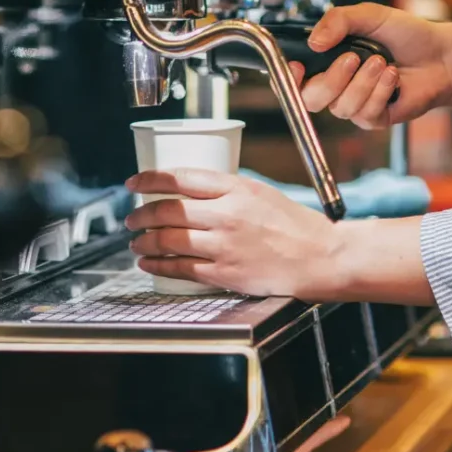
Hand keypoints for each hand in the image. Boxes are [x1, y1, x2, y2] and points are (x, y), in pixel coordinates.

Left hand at [125, 168, 341, 299]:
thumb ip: (228, 192)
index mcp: (237, 189)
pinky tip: (150, 263)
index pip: (181, 178)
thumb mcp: (261, 193)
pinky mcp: (225, 272)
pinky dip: (158, 265)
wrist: (318, 257)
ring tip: (137, 243)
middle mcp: (227, 215)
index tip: (134, 182)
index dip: (150, 179)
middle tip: (132, 218)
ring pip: (169, 240)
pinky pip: (180, 268)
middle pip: (168, 211)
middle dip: (141, 214)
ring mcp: (224, 245)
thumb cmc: (294, 225)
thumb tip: (190, 193)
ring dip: (144, 242)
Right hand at [290, 4, 451, 129]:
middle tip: (353, 57)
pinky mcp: (375, 118)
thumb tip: (314, 41)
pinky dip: (380, 92)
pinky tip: (393, 76)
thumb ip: (338, 21)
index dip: (290, 77)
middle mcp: (337, 84)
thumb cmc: (406, 34)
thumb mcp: (370, 16)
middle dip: (332, 78)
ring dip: (364, 82)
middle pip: (311, 98)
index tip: (300, 66)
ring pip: (340, 106)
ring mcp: (355, 103)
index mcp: (329, 60)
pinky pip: (365, 114)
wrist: (440, 54)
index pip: (294, 78)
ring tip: (383, 62)